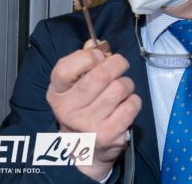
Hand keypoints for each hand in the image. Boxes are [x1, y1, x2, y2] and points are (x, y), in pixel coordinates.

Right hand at [46, 40, 141, 180]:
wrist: (86, 148)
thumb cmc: (84, 108)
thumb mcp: (75, 85)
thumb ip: (84, 61)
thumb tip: (96, 43)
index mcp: (57, 94)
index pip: (65, 69)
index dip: (87, 56)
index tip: (98, 56)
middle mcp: (69, 110)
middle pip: (101, 74)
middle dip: (117, 64)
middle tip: (119, 66)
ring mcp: (88, 124)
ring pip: (120, 87)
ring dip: (127, 84)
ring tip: (121, 90)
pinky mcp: (109, 134)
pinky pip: (132, 104)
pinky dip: (134, 100)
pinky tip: (125, 105)